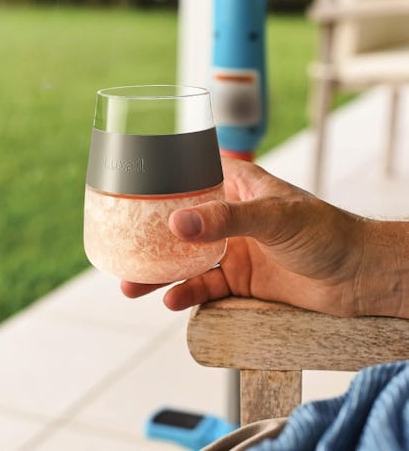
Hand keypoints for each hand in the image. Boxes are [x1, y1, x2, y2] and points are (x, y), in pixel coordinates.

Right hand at [121, 158, 407, 317]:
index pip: (191, 176)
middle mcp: (229, 218)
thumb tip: (177, 223)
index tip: (129, 188)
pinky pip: (205, 288)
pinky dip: (187, 294)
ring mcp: (232, 250)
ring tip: (131, 286)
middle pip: (180, 225)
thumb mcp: (273, 216)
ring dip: (160, 274)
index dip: (161, 180)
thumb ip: (226, 219)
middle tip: (121, 248)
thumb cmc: (324, 230)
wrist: (356, 277)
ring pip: (186, 260)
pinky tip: (172, 300)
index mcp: (236, 188)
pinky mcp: (239, 281)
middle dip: (150, 238)